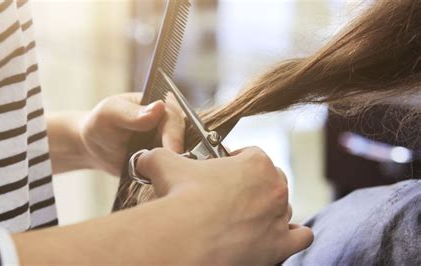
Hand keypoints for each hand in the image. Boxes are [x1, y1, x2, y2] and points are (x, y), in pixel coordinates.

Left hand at [79, 93, 184, 175]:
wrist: (96, 146)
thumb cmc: (101, 123)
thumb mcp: (112, 113)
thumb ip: (133, 113)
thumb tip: (159, 107)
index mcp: (163, 104)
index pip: (175, 119)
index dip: (175, 136)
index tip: (172, 152)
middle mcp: (173, 123)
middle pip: (185, 139)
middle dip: (177, 155)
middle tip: (169, 171)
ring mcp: (172, 143)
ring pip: (183, 156)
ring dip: (175, 167)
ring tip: (164, 177)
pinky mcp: (169, 161)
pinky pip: (176, 170)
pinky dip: (170, 176)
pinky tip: (161, 181)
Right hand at [136, 147, 313, 264]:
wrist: (188, 238)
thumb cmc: (182, 197)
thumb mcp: (166, 165)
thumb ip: (160, 155)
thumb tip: (145, 157)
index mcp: (256, 163)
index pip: (252, 155)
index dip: (236, 162)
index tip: (222, 171)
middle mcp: (274, 188)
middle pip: (271, 181)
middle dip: (253, 186)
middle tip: (230, 197)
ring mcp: (279, 217)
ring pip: (283, 209)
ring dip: (268, 212)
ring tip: (245, 219)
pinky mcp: (280, 245)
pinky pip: (300, 236)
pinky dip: (290, 236)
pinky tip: (274, 236)